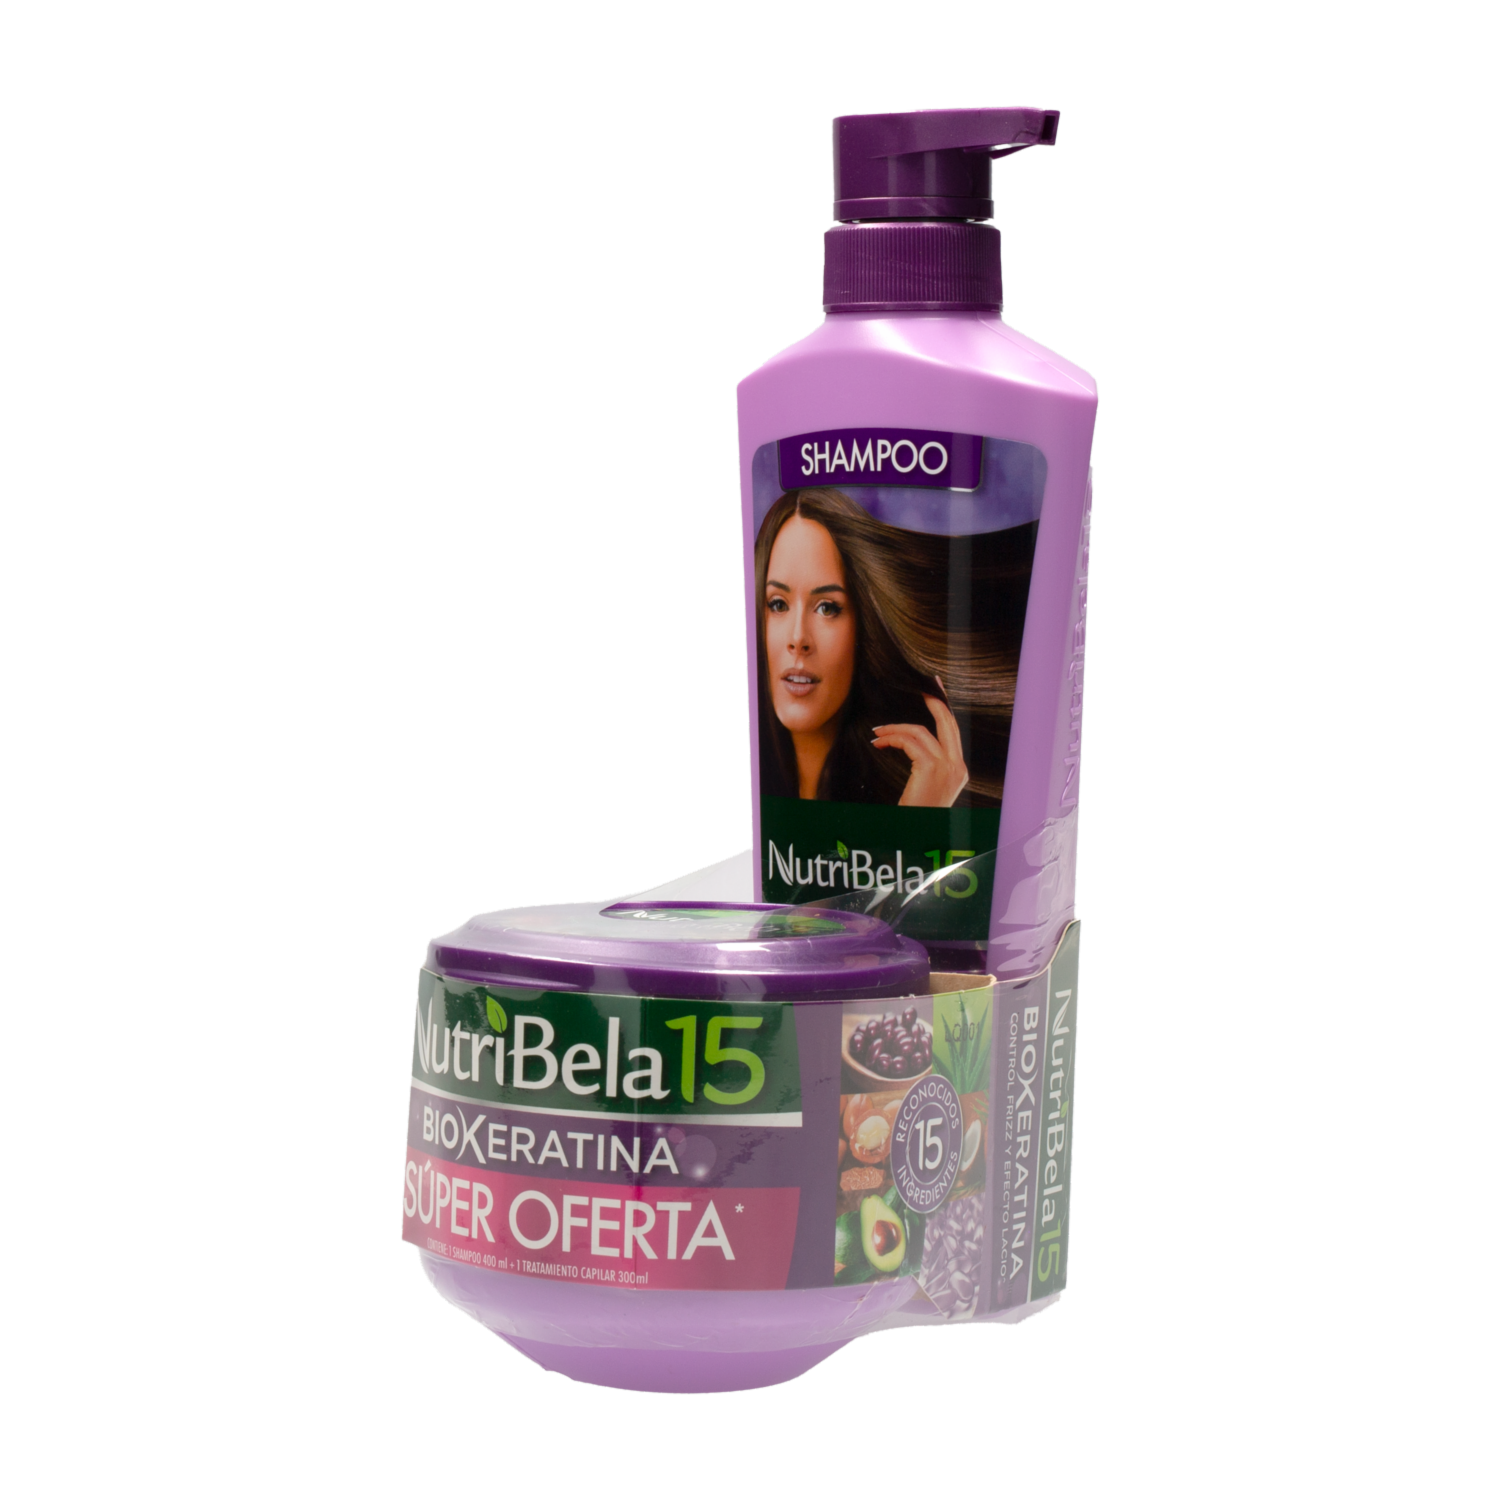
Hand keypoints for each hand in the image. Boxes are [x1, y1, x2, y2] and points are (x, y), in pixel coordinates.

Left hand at [871, 687, 968, 807]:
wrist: (916, 837)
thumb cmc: (916, 816)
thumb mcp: (926, 790)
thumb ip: (925, 768)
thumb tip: (910, 744)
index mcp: (959, 772)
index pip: (952, 733)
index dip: (944, 711)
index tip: (935, 692)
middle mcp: (958, 768)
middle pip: (947, 723)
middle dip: (936, 700)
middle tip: (924, 685)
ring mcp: (948, 768)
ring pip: (921, 732)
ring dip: (896, 728)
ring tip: (878, 732)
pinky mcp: (932, 768)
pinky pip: (910, 741)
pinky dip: (892, 738)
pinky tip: (879, 742)